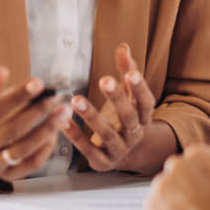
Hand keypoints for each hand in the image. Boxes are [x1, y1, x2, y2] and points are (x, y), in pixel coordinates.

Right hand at [0, 66, 71, 191]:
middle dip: (38, 110)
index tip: (39, 83)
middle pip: (12, 130)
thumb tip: (1, 72)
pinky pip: (31, 164)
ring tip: (63, 112)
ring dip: (47, 129)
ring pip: (23, 150)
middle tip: (56, 95)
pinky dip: (46, 148)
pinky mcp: (7, 175)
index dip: (17, 96)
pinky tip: (55, 131)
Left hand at [62, 44, 177, 173]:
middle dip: (117, 99)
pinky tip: (63, 120)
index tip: (131, 73)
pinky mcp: (102, 162)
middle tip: (104, 80)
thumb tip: (123, 47)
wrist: (124, 154)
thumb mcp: (128, 95)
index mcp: (143, 117)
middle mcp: (134, 134)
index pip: (146, 102)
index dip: (140, 88)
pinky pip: (88, 150)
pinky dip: (76, 136)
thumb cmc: (123, 117)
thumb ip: (126, 71)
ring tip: (77, 100)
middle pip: (129, 117)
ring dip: (92, 117)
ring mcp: (119, 150)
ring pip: (108, 135)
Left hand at [145, 145, 209, 209]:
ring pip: (165, 192)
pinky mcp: (150, 207)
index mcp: (199, 154)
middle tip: (199, 208)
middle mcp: (177, 164)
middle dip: (185, 187)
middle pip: (177, 174)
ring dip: (174, 203)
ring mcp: (161, 186)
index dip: (202, 177)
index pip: (195, 160)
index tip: (207, 191)